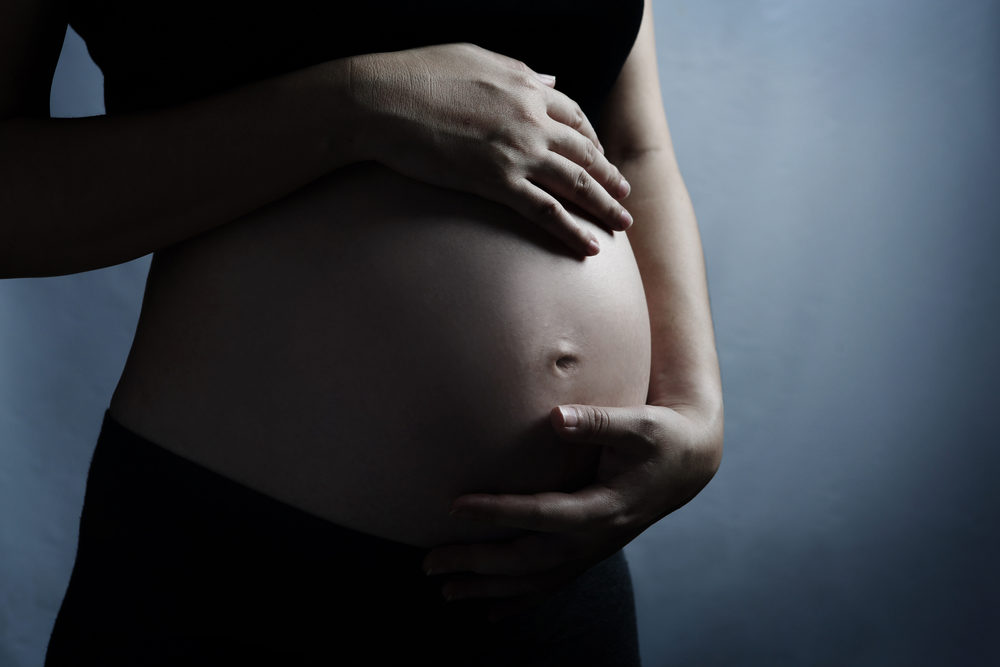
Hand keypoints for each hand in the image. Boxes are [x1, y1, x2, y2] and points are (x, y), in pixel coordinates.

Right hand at [348, 43, 632, 255]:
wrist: (380, 100)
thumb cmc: (416, 75)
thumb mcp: (474, 57)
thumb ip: (519, 72)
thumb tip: (551, 81)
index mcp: (525, 86)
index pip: (574, 116)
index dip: (592, 139)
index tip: (600, 156)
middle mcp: (531, 118)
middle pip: (585, 152)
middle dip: (609, 176)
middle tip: (624, 195)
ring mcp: (517, 152)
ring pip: (577, 183)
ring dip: (604, 206)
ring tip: (622, 224)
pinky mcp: (497, 182)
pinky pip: (547, 213)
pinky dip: (572, 232)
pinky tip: (589, 248)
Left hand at [422, 401, 722, 621]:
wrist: (688, 464)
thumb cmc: (659, 438)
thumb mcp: (639, 425)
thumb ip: (598, 422)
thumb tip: (556, 415)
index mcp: (604, 508)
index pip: (542, 514)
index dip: (499, 512)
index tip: (455, 506)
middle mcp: (595, 539)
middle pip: (528, 560)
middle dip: (478, 564)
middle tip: (431, 563)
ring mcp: (592, 552)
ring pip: (535, 582)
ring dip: (489, 589)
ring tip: (446, 592)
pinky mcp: (589, 553)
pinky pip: (550, 585)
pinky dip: (517, 601)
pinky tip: (487, 611)